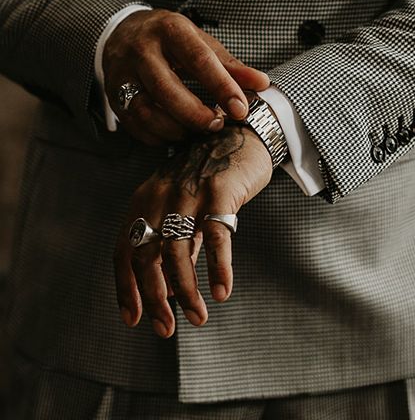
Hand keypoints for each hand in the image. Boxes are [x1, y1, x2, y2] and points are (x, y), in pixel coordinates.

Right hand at [103, 9, 269, 144]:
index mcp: (170, 30)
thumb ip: (231, 67)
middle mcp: (141, 50)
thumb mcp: (202, 43)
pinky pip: (134, 124)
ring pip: (145, 110)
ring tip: (197, 132)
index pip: (199, 60)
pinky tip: (177, 135)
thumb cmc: (172, 40)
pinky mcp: (113, 96)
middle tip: (217, 124)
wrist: (124, 32)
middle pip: (166, 89)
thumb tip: (262, 84)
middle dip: (196, 113)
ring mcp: (122, 74)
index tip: (241, 109)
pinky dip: (158, 136)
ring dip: (176, 129)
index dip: (222, 87)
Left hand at [114, 125, 271, 337]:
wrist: (241, 137)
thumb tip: (171, 290)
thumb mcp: (182, 207)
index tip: (134, 319)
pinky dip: (218, 268)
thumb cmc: (210, 177)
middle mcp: (160, 197)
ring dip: (187, 292)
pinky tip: (222, 292)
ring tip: (198, 318)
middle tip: (167, 328)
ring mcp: (189, 194)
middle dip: (154, 298)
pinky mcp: (219, 193)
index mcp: (144, 201)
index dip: (126, 289)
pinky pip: (216, 237)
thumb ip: (175, 243)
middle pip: (147, 256)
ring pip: (178, 252)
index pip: (124, 251)